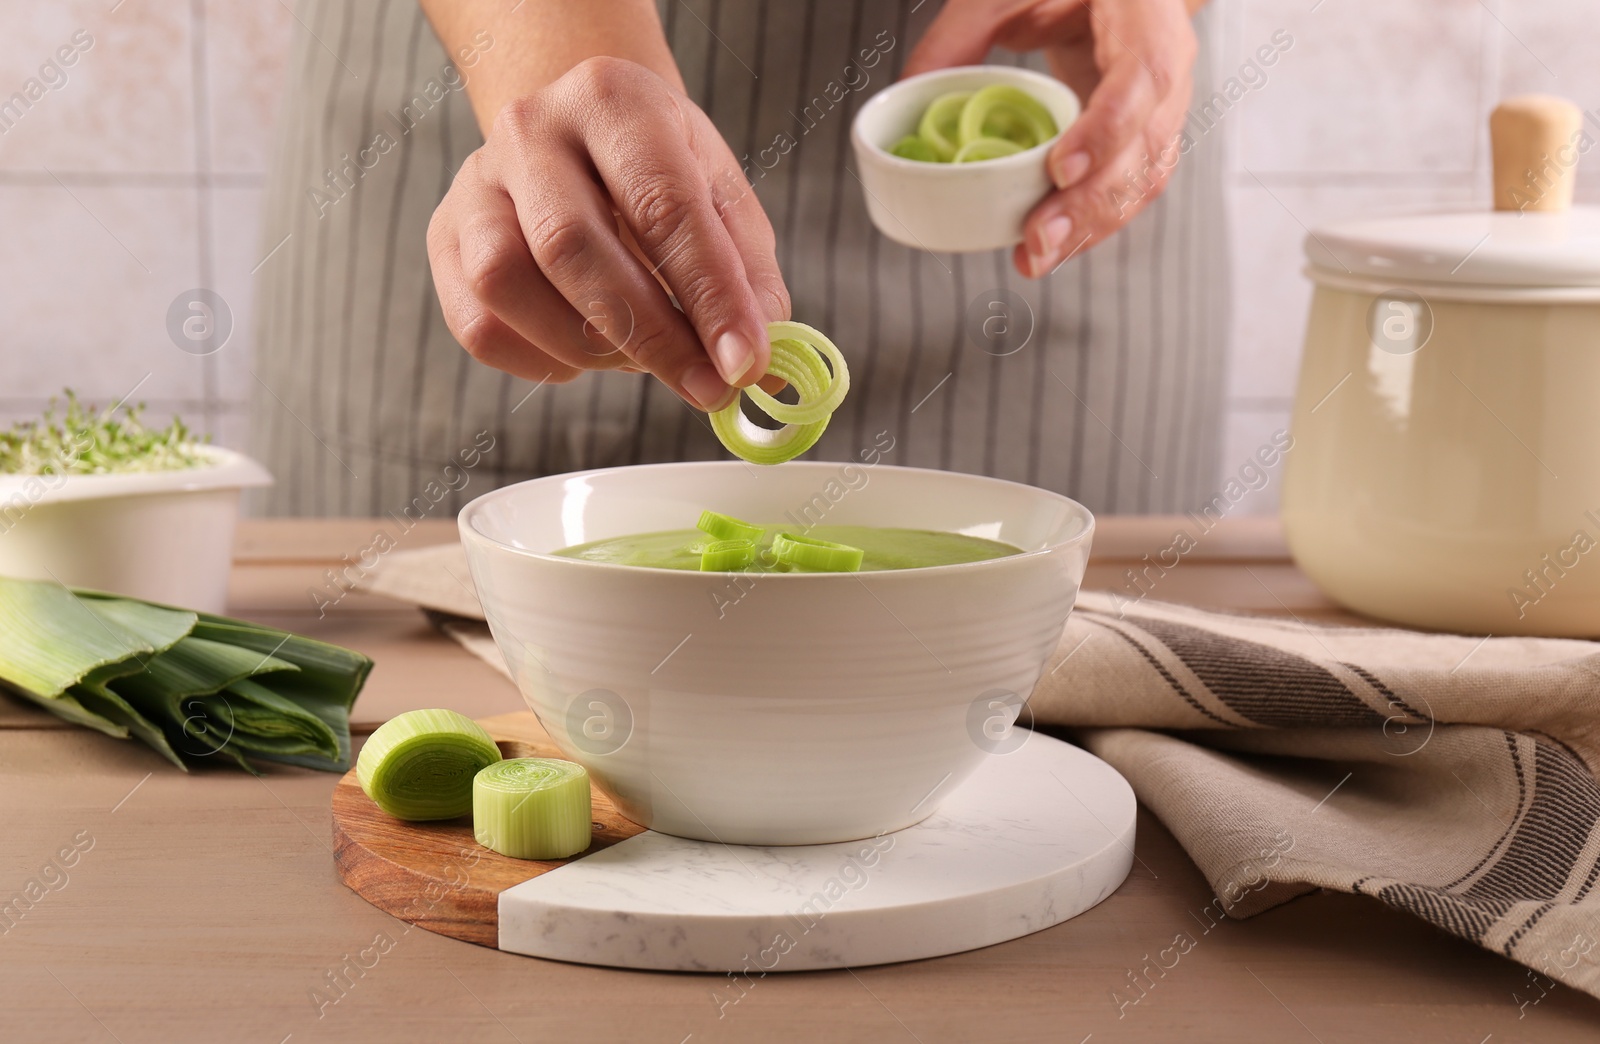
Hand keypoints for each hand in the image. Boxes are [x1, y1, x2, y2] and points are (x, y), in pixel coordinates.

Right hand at [426, 56, 788, 409]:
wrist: (581, 137)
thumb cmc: (657, 172)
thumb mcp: (719, 195)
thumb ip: (747, 273)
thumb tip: (762, 361)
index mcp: (612, 99)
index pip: (662, 204)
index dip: (708, 294)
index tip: (744, 362)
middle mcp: (530, 130)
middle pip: (572, 248)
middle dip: (652, 336)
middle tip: (706, 388)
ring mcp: (474, 183)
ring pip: (507, 286)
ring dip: (587, 347)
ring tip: (642, 356)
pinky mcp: (444, 238)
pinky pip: (479, 326)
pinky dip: (542, 360)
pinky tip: (585, 350)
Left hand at [903, 0, 1196, 276]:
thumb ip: (963, 32)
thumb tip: (909, 88)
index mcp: (1144, 13)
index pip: (1145, 75)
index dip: (1107, 129)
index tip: (1060, 169)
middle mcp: (1170, 61)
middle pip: (1148, 145)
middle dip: (1091, 203)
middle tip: (1037, 240)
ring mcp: (1167, 103)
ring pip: (1147, 177)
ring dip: (1092, 226)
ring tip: (1037, 256)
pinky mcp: (1150, 135)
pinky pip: (1134, 187)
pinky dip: (1096, 222)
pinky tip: (1055, 245)